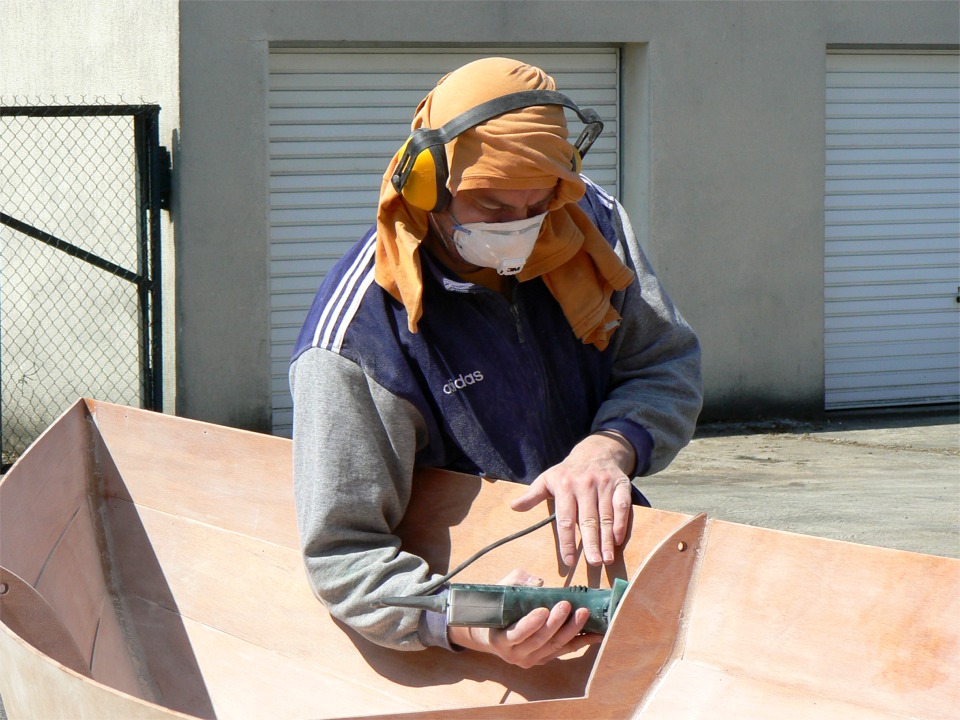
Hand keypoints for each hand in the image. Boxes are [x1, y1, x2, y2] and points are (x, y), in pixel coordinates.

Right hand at [446, 569, 601, 667]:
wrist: (491, 633)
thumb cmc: (497, 608)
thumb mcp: (501, 591)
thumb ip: (517, 583)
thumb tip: (539, 583)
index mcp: (501, 639)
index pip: (517, 633)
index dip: (531, 623)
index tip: (543, 609)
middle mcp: (515, 655)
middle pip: (540, 640)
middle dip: (556, 623)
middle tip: (568, 605)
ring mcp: (531, 660)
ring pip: (554, 647)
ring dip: (572, 631)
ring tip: (584, 613)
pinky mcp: (544, 660)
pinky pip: (563, 651)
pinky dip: (580, 642)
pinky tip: (595, 634)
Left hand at [510, 432, 635, 566]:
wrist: (595, 451)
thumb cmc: (567, 472)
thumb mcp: (547, 479)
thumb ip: (532, 495)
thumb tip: (514, 507)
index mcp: (564, 486)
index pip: (565, 519)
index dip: (567, 542)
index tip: (569, 561)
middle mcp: (585, 484)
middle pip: (588, 519)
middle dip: (591, 544)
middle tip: (593, 563)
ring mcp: (604, 484)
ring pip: (606, 516)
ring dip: (607, 539)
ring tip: (607, 559)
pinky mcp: (621, 484)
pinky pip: (622, 506)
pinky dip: (621, 523)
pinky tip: (618, 540)